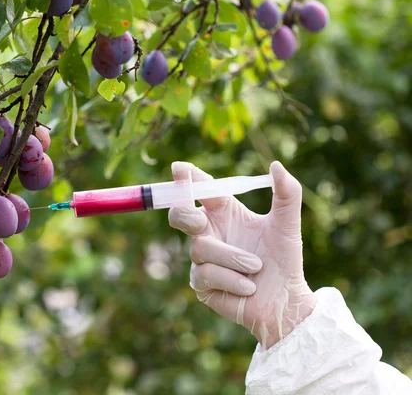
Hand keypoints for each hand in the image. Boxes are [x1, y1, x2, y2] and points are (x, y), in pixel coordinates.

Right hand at [168, 161, 315, 348]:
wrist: (285, 300)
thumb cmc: (284, 261)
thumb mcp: (287, 225)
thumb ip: (286, 194)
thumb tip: (276, 165)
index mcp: (225, 213)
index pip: (203, 190)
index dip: (188, 178)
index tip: (180, 169)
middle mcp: (209, 232)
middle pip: (179, 214)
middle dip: (182, 214)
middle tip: (199, 221)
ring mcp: (202, 258)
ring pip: (201, 247)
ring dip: (233, 258)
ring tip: (257, 267)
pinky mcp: (201, 283)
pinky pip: (206, 274)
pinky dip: (232, 279)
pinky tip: (248, 287)